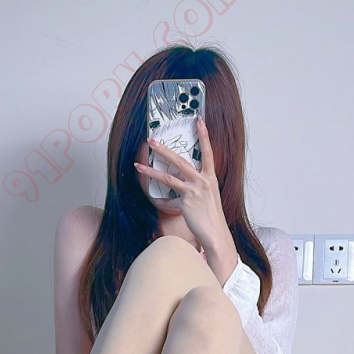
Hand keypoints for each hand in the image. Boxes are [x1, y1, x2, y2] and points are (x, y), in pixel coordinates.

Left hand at [134, 116, 230, 253]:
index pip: (208, 152)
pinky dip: (162, 201)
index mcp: (210, 177)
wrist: (215, 233)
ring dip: (151, 171)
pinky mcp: (185, 202)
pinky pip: (168, 199)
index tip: (199, 120)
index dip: (204, 135)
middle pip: (180, 160)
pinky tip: (157, 201)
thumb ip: (191, 190)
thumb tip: (174, 193)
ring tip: (138, 165)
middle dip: (164, 149)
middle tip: (151, 140)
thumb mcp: (205, 198)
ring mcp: (194, 191)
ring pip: (168, 176)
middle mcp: (203, 181)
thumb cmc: (211, 217)